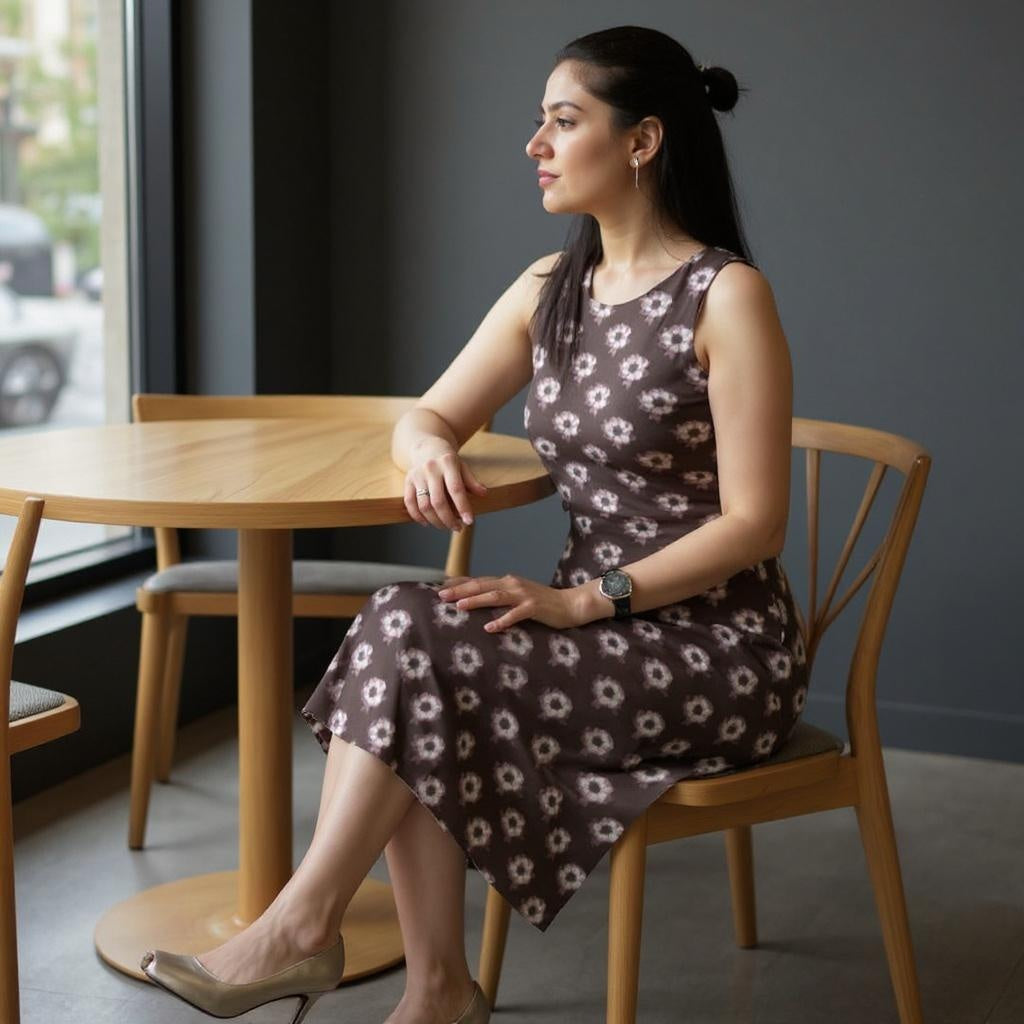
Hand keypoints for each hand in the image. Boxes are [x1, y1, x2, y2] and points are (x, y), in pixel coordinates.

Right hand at [405, 443, 487, 531]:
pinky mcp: (408, 481)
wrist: (427, 448)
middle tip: (457, 528)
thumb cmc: (449, 462)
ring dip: (435, 521)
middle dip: (448, 519)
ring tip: (445, 526)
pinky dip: (417, 516)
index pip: (456, 489)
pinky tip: (427, 523)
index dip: (463, 507)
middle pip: (438, 501)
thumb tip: (483, 493)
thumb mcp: (463, 467)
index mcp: (448, 463)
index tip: (469, 522)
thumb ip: (472, 481)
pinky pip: (410, 503)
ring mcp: (417, 475)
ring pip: (424, 505)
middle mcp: (431, 468)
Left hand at [436, 573, 587, 631]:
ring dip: (476, 600)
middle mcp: (513, 584)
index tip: (440, 587)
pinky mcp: (534, 607)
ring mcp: (523, 595)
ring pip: (495, 596)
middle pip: (482, 585)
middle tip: (441, 595)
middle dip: (460, 590)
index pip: (479, 580)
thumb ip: (502, 596)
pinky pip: (515, 614)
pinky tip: (489, 627)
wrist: (570, 604)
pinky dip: (501, 620)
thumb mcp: (519, 596)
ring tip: (460, 606)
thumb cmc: (543, 603)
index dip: (460, 583)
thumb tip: (480, 601)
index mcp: (508, 581)